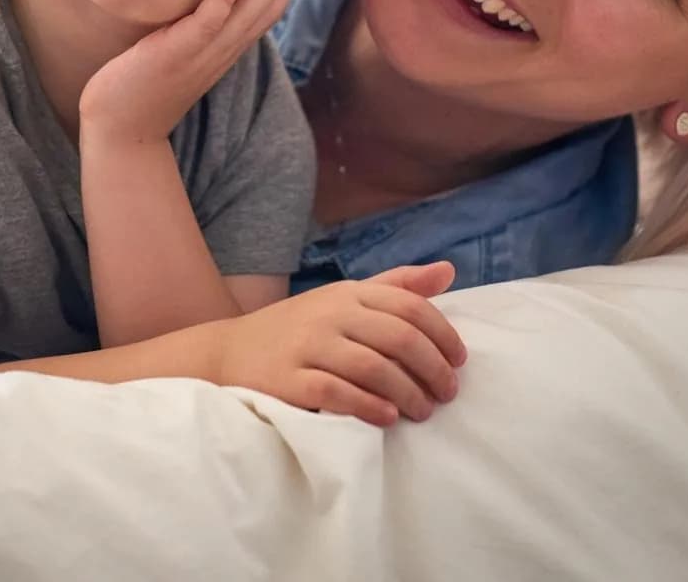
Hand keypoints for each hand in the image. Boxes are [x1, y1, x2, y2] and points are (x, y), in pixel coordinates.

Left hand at [79, 0, 307, 141]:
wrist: (121, 128)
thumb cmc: (144, 86)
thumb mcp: (182, 52)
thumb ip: (199, 29)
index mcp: (226, 50)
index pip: (267, 11)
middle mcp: (223, 52)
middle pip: (267, 7)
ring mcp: (204, 54)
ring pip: (248, 11)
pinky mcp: (179, 53)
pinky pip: (209, 21)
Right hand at [209, 261, 466, 426]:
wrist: (228, 352)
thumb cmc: (298, 329)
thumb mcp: (344, 299)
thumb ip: (395, 286)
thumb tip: (448, 269)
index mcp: (347, 293)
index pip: (409, 306)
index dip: (443, 334)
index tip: (459, 361)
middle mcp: (330, 314)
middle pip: (399, 337)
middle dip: (433, 369)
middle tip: (447, 394)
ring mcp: (307, 346)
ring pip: (374, 367)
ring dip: (408, 393)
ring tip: (422, 412)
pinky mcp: (288, 379)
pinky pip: (336, 393)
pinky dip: (368, 406)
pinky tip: (387, 417)